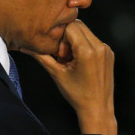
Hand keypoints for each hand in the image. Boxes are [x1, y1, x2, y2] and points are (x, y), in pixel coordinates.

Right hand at [25, 20, 116, 134]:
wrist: (97, 108)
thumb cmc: (76, 94)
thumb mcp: (56, 74)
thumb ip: (41, 56)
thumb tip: (24, 46)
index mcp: (87, 51)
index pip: (70, 26)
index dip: (61, 37)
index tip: (59, 54)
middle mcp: (100, 46)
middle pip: (79, 25)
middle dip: (68, 37)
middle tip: (64, 56)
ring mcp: (106, 49)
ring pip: (86, 32)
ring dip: (75, 41)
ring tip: (71, 61)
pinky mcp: (109, 53)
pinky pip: (93, 40)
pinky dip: (84, 46)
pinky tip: (80, 63)